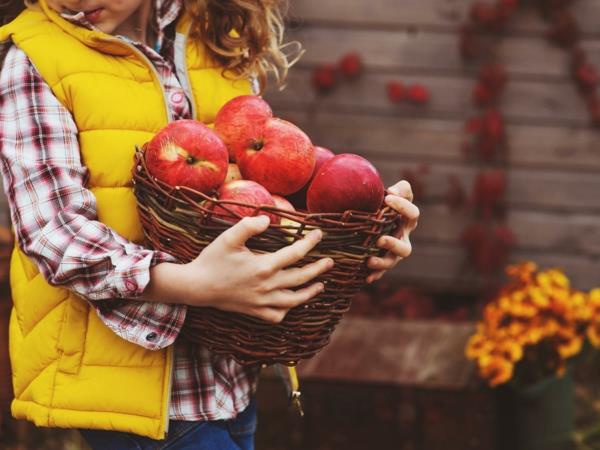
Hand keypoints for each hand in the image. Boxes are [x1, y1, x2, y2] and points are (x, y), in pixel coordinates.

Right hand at [183, 216, 333, 322]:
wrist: (196, 286)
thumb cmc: (212, 260)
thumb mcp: (228, 238)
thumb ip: (248, 226)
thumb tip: (268, 220)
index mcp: (264, 266)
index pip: (295, 253)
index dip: (310, 243)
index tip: (319, 234)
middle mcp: (267, 286)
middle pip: (301, 277)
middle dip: (318, 269)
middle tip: (330, 262)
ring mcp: (262, 302)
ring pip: (294, 300)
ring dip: (310, 292)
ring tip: (321, 285)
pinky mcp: (254, 311)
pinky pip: (277, 315)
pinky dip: (287, 310)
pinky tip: (292, 302)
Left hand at [366, 180, 419, 283]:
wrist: (372, 215)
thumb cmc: (384, 201)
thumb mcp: (393, 193)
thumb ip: (399, 189)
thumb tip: (392, 191)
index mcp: (407, 220)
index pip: (412, 214)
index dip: (403, 206)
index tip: (388, 198)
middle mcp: (402, 238)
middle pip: (405, 247)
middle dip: (393, 245)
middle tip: (380, 239)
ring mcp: (393, 252)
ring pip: (393, 261)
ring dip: (382, 263)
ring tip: (369, 261)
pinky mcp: (382, 260)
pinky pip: (380, 271)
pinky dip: (375, 275)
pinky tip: (366, 278)